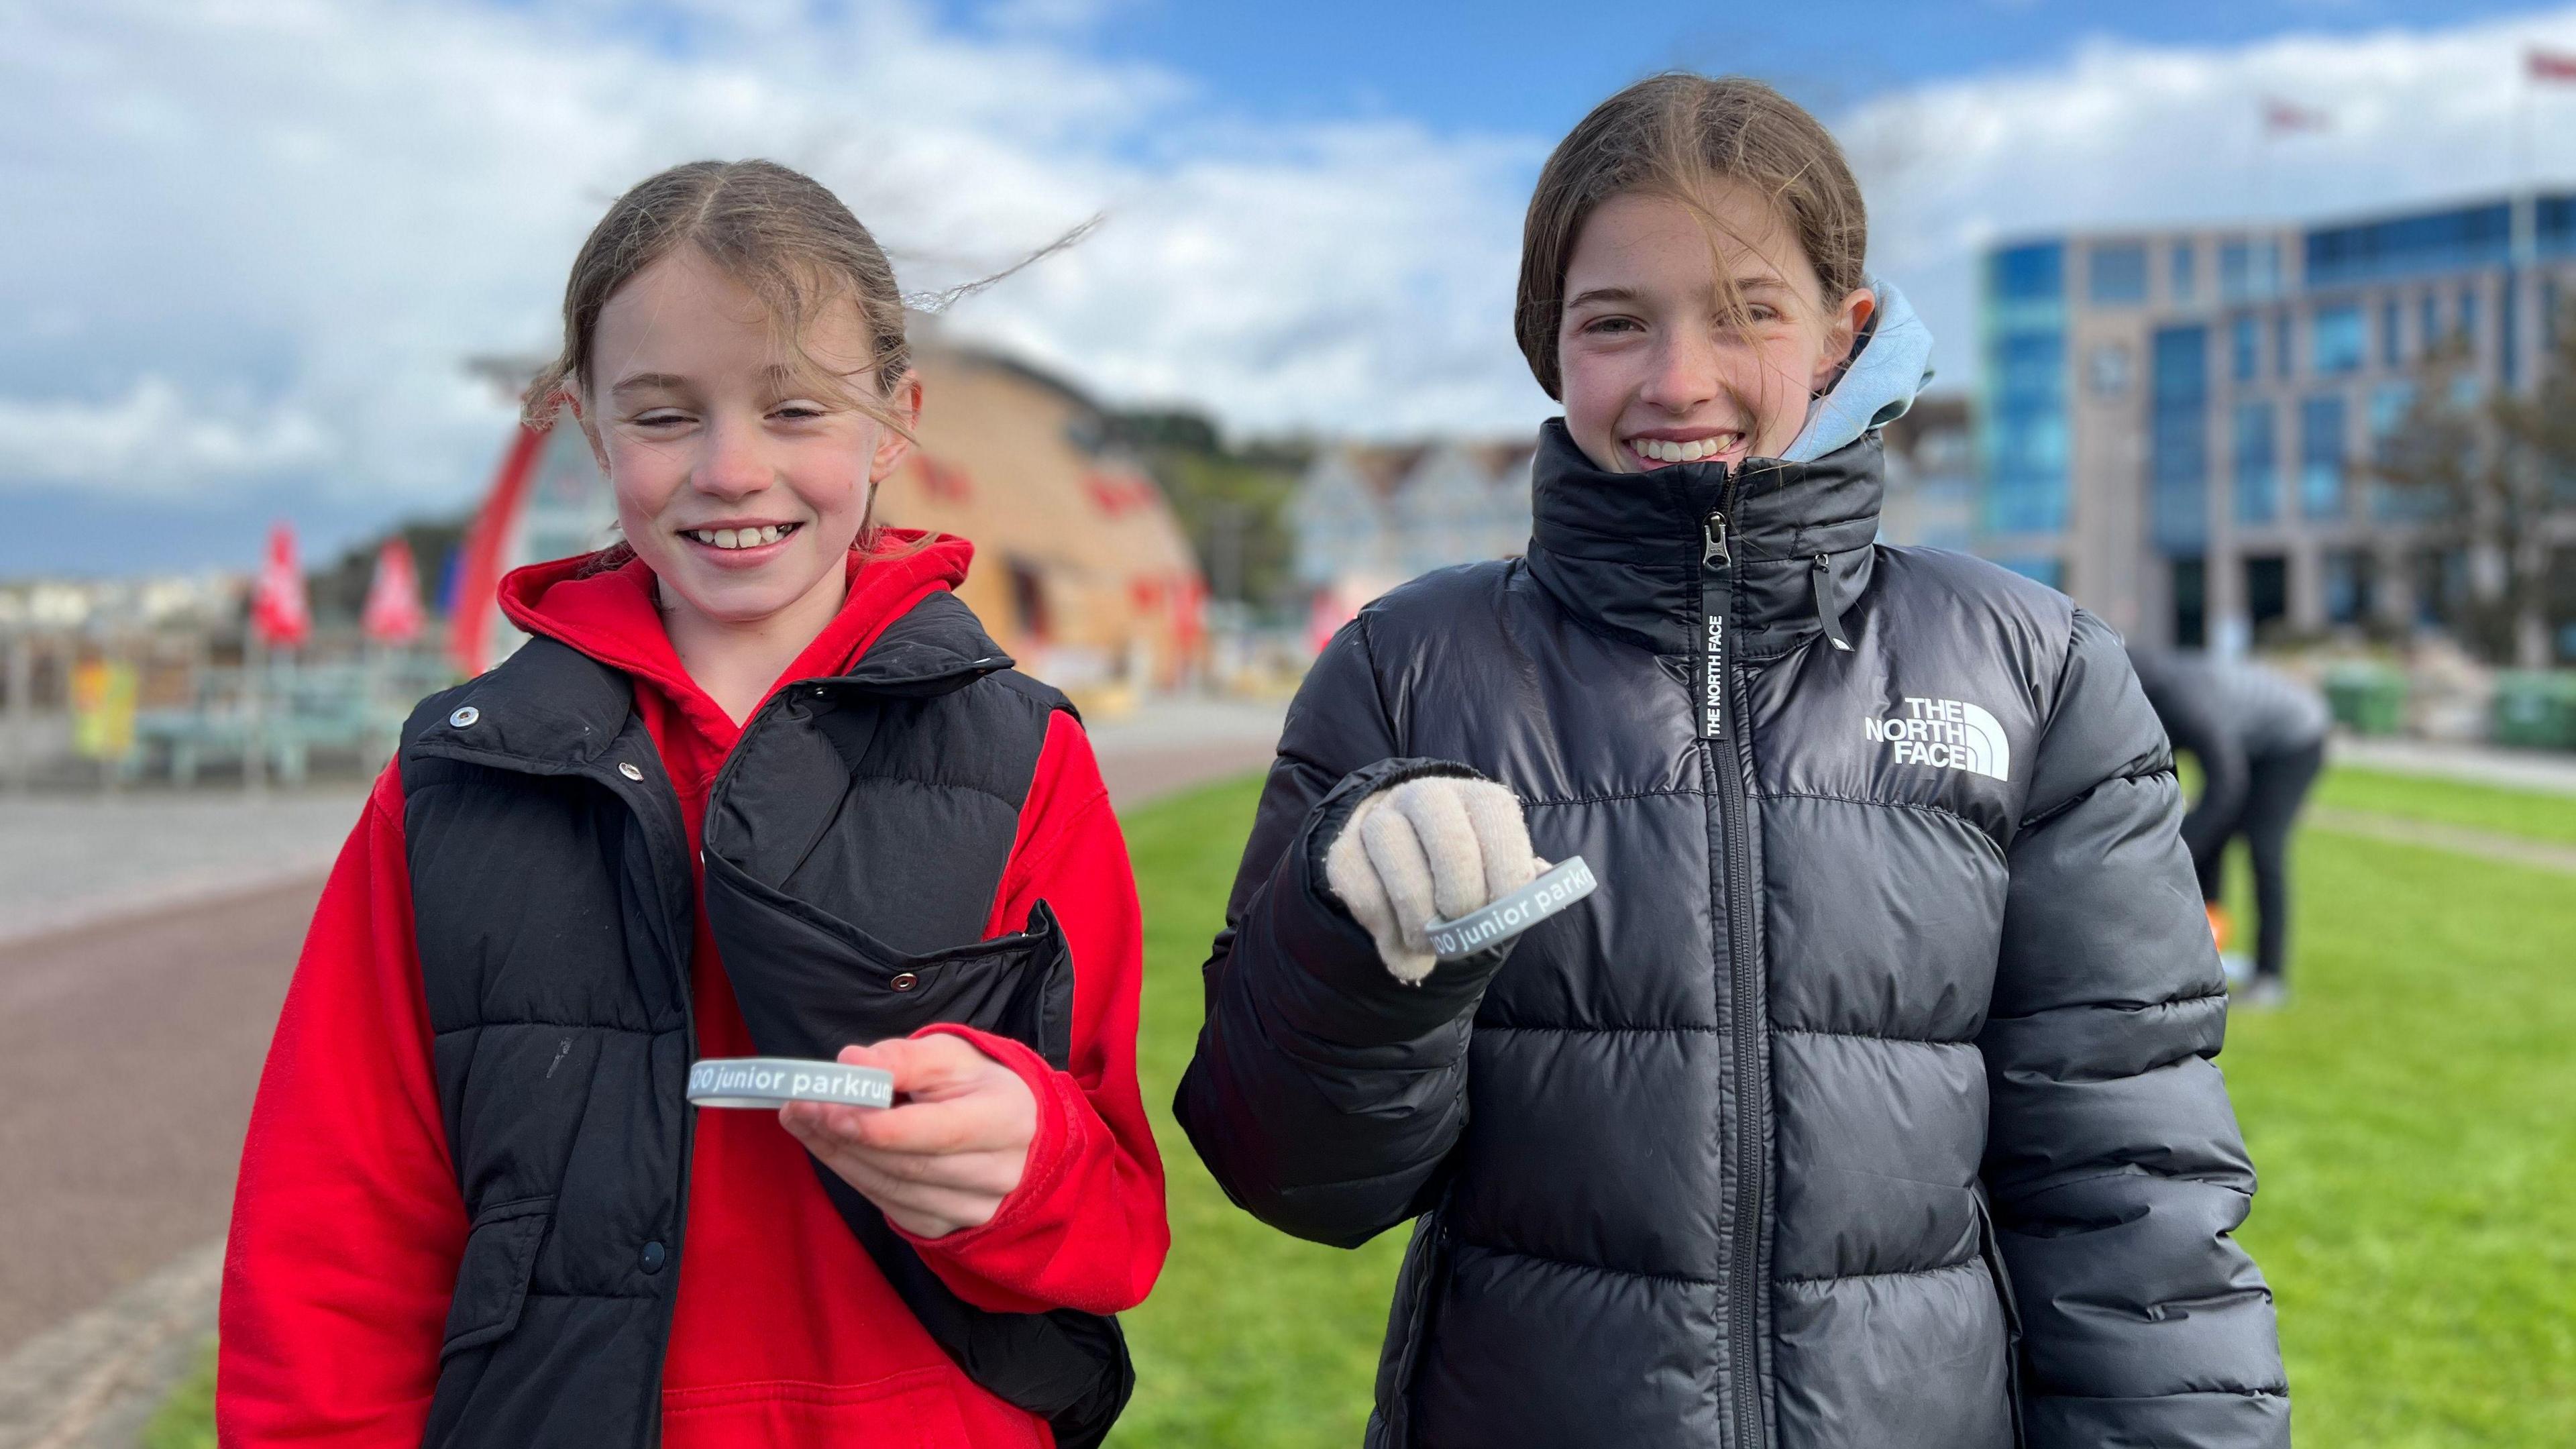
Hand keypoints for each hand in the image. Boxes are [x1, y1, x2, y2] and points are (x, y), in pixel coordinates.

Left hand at [779, 1034, 1037, 1239]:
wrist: (1003, 1126)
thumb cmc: (970, 1083)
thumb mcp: (946, 1055)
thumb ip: (901, 1059)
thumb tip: (850, 1064)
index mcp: (1007, 1119)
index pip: (941, 1131)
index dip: (881, 1126)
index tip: (829, 1107)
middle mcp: (999, 1172)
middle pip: (909, 1165)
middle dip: (846, 1138)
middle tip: (798, 1107)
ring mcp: (974, 1207)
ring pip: (892, 1189)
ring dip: (839, 1155)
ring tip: (802, 1119)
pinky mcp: (946, 1225)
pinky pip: (888, 1204)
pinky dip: (851, 1174)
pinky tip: (827, 1145)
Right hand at [1324, 774, 1541, 984]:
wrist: (1394, 847)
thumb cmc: (1461, 865)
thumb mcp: (1496, 863)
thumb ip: (1520, 876)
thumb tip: (1546, 883)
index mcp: (1475, 796)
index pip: (1496, 818)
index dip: (1507, 874)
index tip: (1504, 913)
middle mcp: (1425, 796)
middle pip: (1452, 848)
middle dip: (1464, 905)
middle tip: (1464, 936)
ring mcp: (1379, 819)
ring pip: (1404, 875)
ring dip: (1421, 927)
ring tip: (1430, 949)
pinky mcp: (1341, 850)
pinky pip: (1365, 897)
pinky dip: (1387, 934)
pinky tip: (1402, 948)